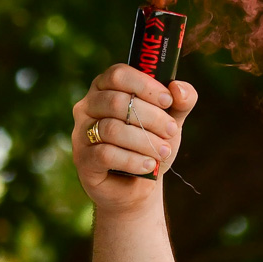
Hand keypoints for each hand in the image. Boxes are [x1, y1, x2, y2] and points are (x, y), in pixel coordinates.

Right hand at [71, 65, 195, 209]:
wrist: (139, 187)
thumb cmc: (151, 146)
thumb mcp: (171, 122)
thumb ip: (181, 103)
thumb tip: (178, 89)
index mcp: (106, 88)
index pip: (118, 74)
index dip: (145, 85)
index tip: (168, 101)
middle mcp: (88, 106)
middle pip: (116, 102)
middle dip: (151, 117)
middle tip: (171, 131)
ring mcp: (81, 132)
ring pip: (111, 129)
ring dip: (144, 141)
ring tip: (163, 152)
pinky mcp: (82, 158)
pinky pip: (105, 154)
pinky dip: (132, 160)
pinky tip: (149, 165)